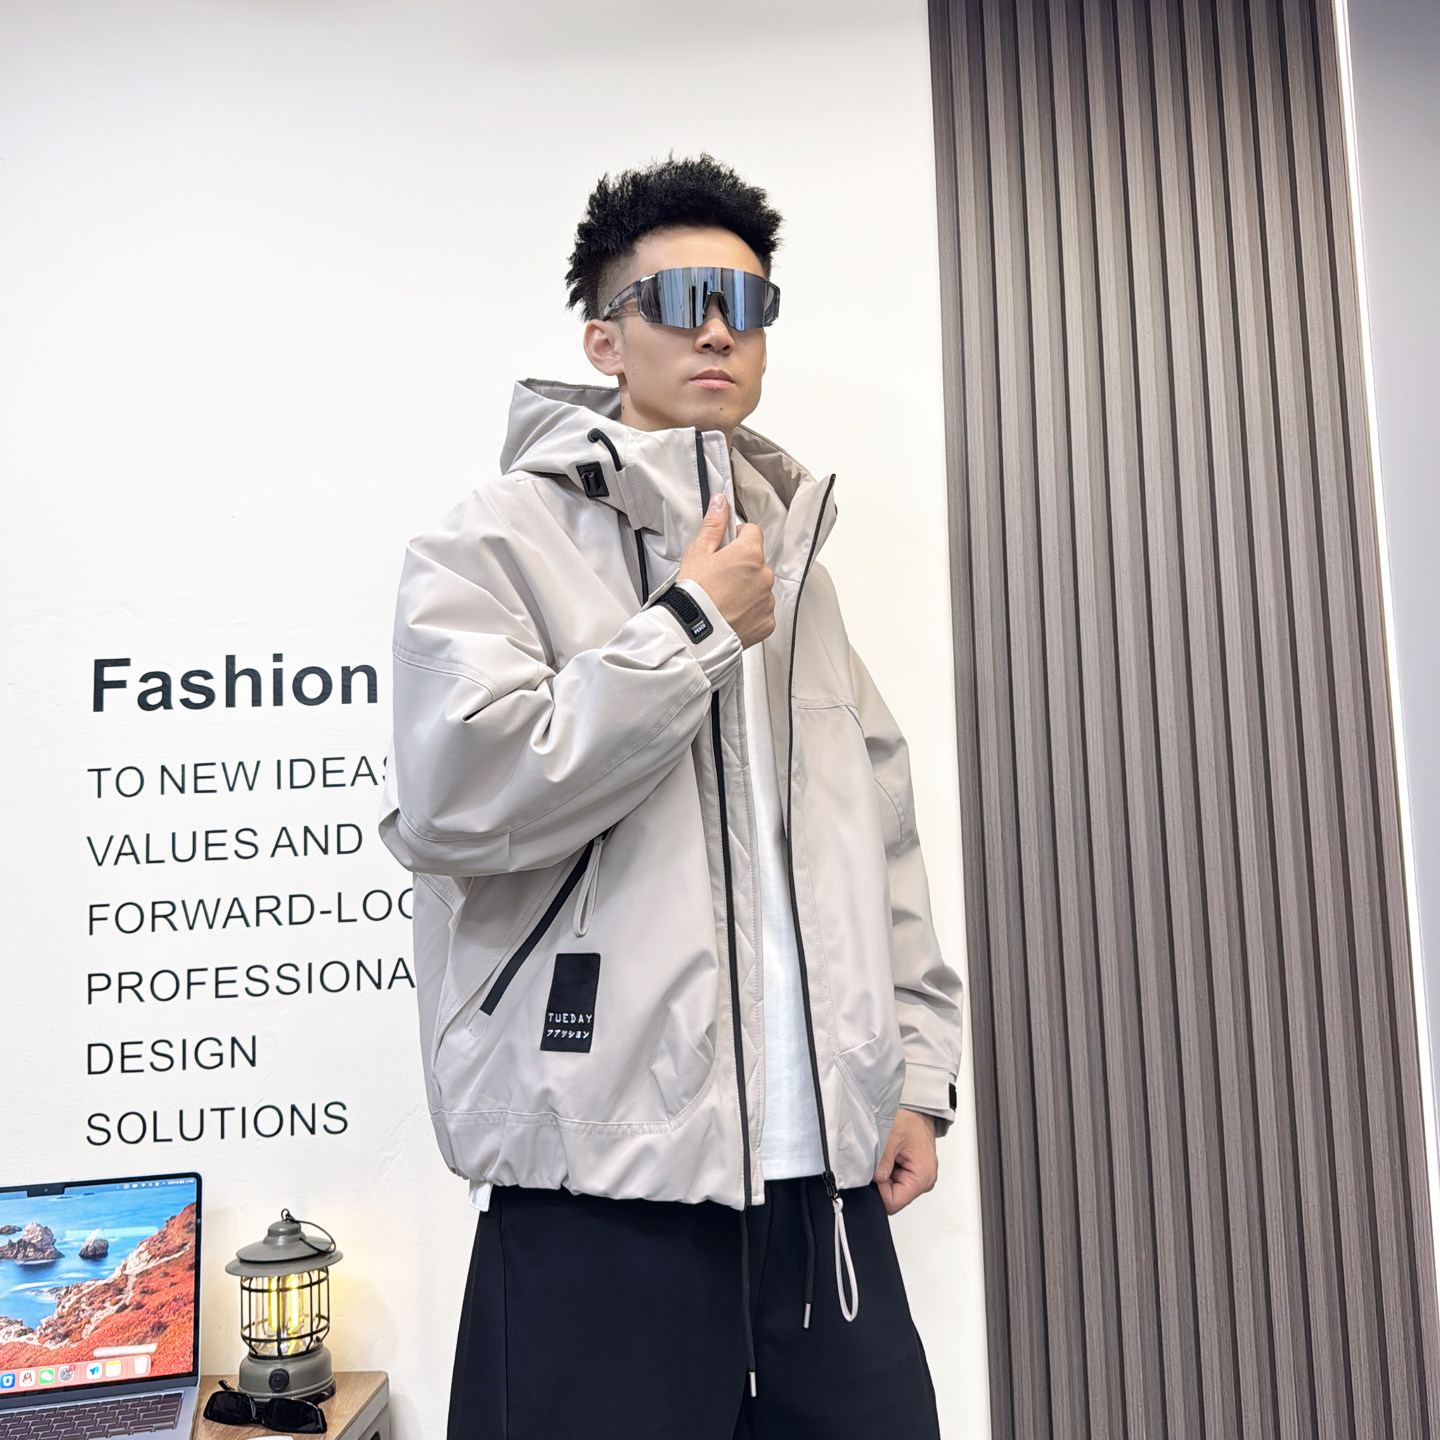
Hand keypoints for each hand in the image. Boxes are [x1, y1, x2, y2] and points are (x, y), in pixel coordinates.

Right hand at [676, 494, 774, 648]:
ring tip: (722, 599)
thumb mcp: (698, 553)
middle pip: (756, 561)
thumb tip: (721, 503)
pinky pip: (761, 611)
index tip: (724, 549)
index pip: (752, 532)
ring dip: (746, 589)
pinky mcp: (767, 622)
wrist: (693, 633)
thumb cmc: (694, 594)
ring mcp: (767, 600)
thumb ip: (713, 525)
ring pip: (759, 587)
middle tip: (718, 578)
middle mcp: (764, 575)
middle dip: (741, 566)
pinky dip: (750, 612)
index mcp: (750, 553)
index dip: (736, 538)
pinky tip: (731, 613)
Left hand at [874, 1108, 937, 1214]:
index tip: (874, 1172)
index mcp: (922, 1176)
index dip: (879, 1190)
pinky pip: (894, 1180)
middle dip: (881, 1182)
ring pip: (892, 1189)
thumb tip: (874, 1179)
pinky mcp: (913, 1173)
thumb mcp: (892, 1135)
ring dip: (884, 1175)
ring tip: (886, 1154)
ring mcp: (918, 1178)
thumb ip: (882, 1161)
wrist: (918, 1110)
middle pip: (893, 1197)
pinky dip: (887, 1170)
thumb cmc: (911, 1118)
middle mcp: (924, 1181)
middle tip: (880, 1159)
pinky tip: (889, 1156)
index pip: (893, 1203)